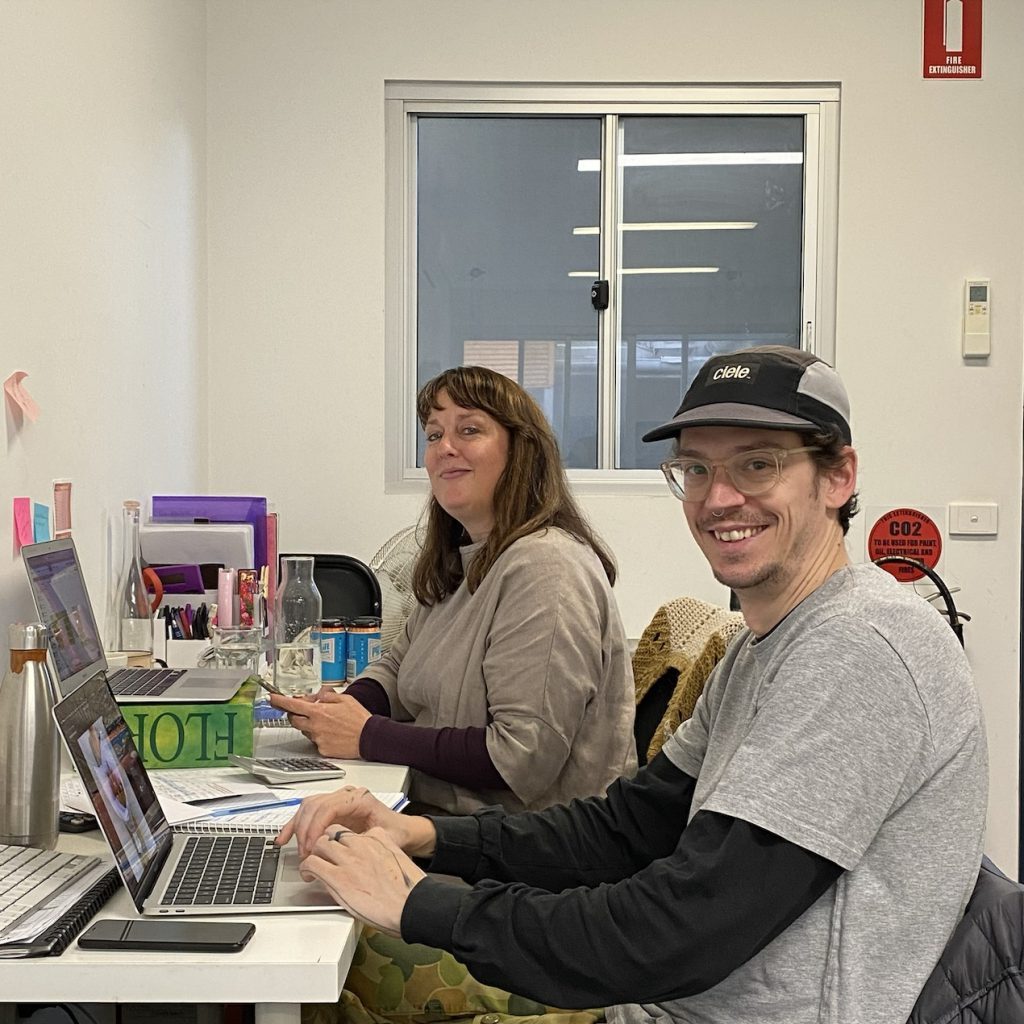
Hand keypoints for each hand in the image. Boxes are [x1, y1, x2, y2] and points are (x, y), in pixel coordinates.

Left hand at [268, 692, 370, 758]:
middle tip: (305, 711)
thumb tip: (316, 696)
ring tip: (329, 724)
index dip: (280, 701)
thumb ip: (326, 696)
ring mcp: (318, 739)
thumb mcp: (344, 698)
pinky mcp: (322, 750)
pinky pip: (316, 742)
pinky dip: (320, 737)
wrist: (369, 737)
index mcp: (319, 712)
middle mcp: (315, 726)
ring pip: (306, 731)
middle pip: (294, 720)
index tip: (272, 698)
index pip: (293, 705)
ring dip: (311, 726)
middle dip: (295, 715)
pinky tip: (333, 734)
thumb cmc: (359, 718)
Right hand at [277, 785, 436, 858]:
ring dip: (298, 828)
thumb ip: (367, 841)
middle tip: (305, 855)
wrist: (403, 829)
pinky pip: (308, 813)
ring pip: (308, 807)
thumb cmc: (396, 832)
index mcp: (360, 798)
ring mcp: (338, 800)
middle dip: (305, 831)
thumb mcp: (385, 838)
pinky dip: (295, 825)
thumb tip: (346, 847)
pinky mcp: (332, 810)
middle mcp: (347, 795)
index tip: (311, 847)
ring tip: (297, 850)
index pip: (329, 806)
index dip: (316, 827)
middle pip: (315, 805)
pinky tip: (285, 837)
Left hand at [300, 826, 425, 935]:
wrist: (411, 905)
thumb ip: (380, 854)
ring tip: (313, 864)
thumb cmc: (407, 891)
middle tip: (322, 856)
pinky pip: (313, 863)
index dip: (343, 842)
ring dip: (314, 853)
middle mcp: (361, 843)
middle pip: (332, 832)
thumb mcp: (395, 860)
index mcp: (378, 837)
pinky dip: (307, 867)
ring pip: (320, 844)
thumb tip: (369, 861)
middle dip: (325, 843)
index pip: (352, 831)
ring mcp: (349, 858)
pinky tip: (309, 874)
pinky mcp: (338, 876)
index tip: (342, 852)